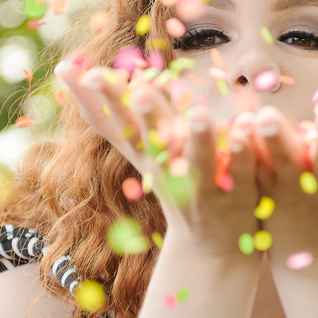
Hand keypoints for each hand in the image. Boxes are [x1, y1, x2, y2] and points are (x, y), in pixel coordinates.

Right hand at [56, 60, 261, 259]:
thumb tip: (74, 69)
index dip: (94, 98)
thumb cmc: (175, 184)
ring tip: (199, 113)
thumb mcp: (141, 151)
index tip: (73, 69)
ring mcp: (199, 187)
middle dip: (146, 115)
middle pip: (153, 142)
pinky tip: (244, 131)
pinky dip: (240, 152)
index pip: (113, 123)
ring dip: (197, 136)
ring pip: (197, 160)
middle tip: (140, 90)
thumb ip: (116, 114)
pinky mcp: (234, 198)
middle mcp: (166, 170)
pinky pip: (238, 173)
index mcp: (143, 154)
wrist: (210, 249)